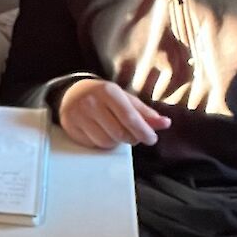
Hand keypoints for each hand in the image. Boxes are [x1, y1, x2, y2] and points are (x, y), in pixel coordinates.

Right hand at [57, 79, 171, 148]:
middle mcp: (92, 102)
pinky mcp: (71, 127)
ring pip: (106, 142)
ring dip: (116, 142)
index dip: (143, 131)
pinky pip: (94, 145)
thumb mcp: (126, 99)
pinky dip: (102, 143)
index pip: (130, 117)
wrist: (73, 94)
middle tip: (132, 135)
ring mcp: (79, 115)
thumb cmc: (105, 97)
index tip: (152, 139)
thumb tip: (166, 123)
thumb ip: (145, 113)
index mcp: (109, 91)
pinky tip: (101, 133)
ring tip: (114, 131)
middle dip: (131, 138)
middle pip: (119, 133)